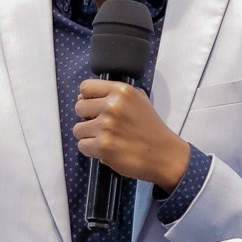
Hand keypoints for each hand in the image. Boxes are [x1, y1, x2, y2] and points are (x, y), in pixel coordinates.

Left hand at [74, 79, 190, 192]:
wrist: (163, 154)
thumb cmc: (150, 127)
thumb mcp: (139, 100)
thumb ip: (115, 95)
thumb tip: (84, 95)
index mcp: (121, 91)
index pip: (85, 87)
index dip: (88, 98)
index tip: (95, 107)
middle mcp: (112, 105)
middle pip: (79, 107)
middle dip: (88, 118)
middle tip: (103, 126)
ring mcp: (106, 126)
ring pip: (78, 129)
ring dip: (89, 135)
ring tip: (106, 139)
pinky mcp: (103, 146)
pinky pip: (82, 145)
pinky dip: (92, 150)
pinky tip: (106, 149)